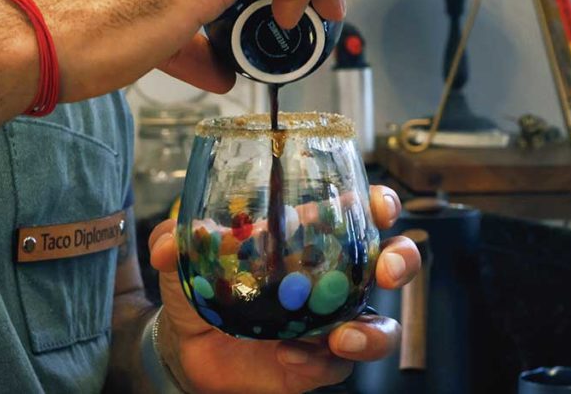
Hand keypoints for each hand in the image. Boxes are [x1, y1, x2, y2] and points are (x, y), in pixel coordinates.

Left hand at [148, 186, 420, 393]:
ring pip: (381, 325)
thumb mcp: (183, 258)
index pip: (354, 213)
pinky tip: (290, 357)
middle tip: (386, 269)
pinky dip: (318, 362)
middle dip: (401, 261)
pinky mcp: (318, 363)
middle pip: (388, 263)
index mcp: (305, 240)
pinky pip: (335, 366)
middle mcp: (328, 280)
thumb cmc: (200, 289)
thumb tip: (170, 242)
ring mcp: (328, 323)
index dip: (377, 204)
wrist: (186, 348)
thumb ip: (174, 240)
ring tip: (343, 337)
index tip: (376, 205)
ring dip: (373, 332)